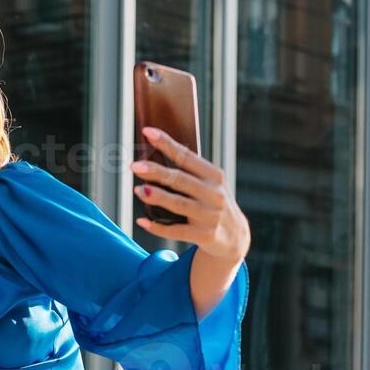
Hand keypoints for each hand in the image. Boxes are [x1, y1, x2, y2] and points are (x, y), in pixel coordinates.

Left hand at [132, 127, 250, 263]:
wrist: (235, 238)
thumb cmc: (214, 204)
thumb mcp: (211, 185)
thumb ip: (190, 173)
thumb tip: (154, 157)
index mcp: (214, 176)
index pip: (186, 156)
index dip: (166, 143)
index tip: (147, 132)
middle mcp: (214, 194)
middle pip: (180, 180)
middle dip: (156, 171)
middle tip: (135, 166)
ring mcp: (210, 216)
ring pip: (178, 204)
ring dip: (156, 196)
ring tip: (138, 190)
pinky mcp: (204, 235)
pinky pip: (176, 231)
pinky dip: (158, 227)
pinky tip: (142, 221)